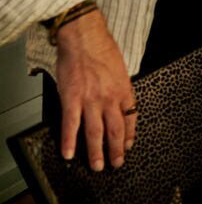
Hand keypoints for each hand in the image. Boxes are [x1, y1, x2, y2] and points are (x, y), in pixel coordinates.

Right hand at [54, 10, 135, 170]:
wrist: (85, 38)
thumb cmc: (103, 49)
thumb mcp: (121, 70)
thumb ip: (120, 88)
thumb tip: (121, 103)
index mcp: (124, 90)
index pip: (130, 119)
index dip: (130, 135)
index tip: (129, 146)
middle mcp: (110, 98)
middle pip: (115, 130)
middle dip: (116, 150)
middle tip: (116, 164)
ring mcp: (90, 100)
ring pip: (95, 132)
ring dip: (96, 152)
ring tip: (97, 165)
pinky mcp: (71, 98)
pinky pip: (71, 124)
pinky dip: (69, 141)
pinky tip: (68, 153)